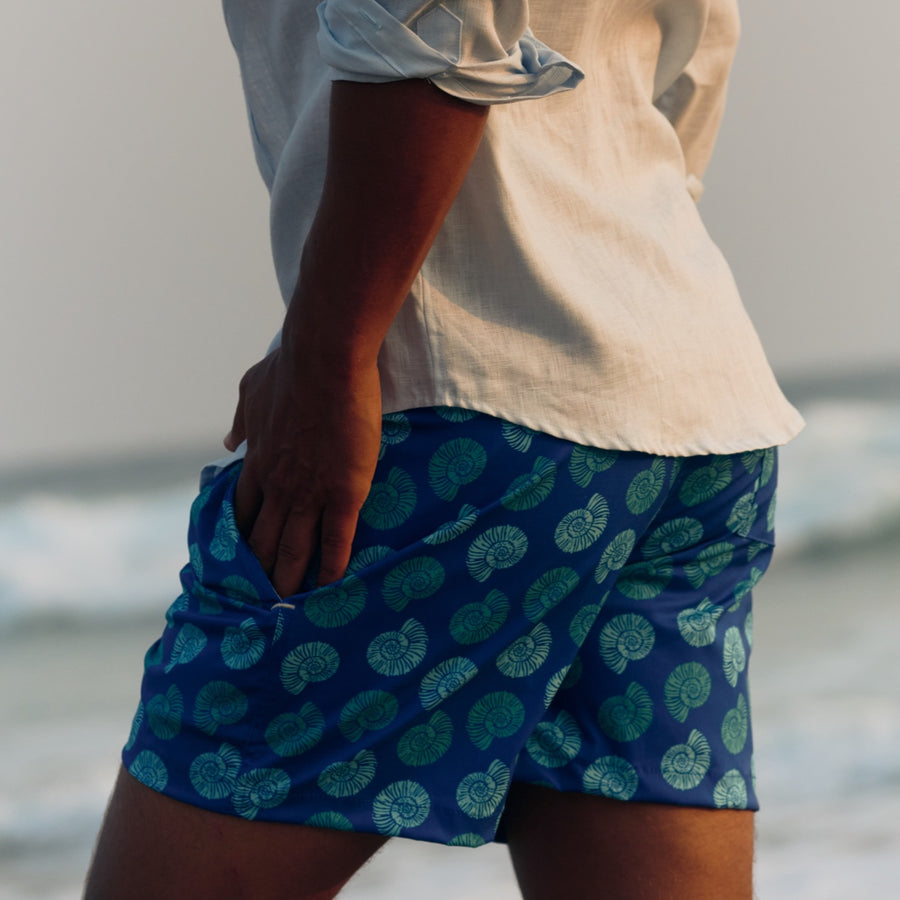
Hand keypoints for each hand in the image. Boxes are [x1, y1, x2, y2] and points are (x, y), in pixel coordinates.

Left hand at [224, 345, 381, 595]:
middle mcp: (278, 486)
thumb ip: (240, 420)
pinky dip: (331, 567)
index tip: (240, 562)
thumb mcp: (250, 391)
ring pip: (294, 549)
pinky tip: (330, 587)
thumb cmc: (290, 368)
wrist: (325, 360)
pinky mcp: (344, 494)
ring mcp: (310, 493)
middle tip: (258, 601)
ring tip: (287, 608)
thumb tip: (227, 442)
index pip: (244, 513)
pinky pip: (336, 540)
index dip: (242, 541)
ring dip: (289, 580)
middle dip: (260, 573)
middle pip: (263, 541)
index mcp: (258, 463)